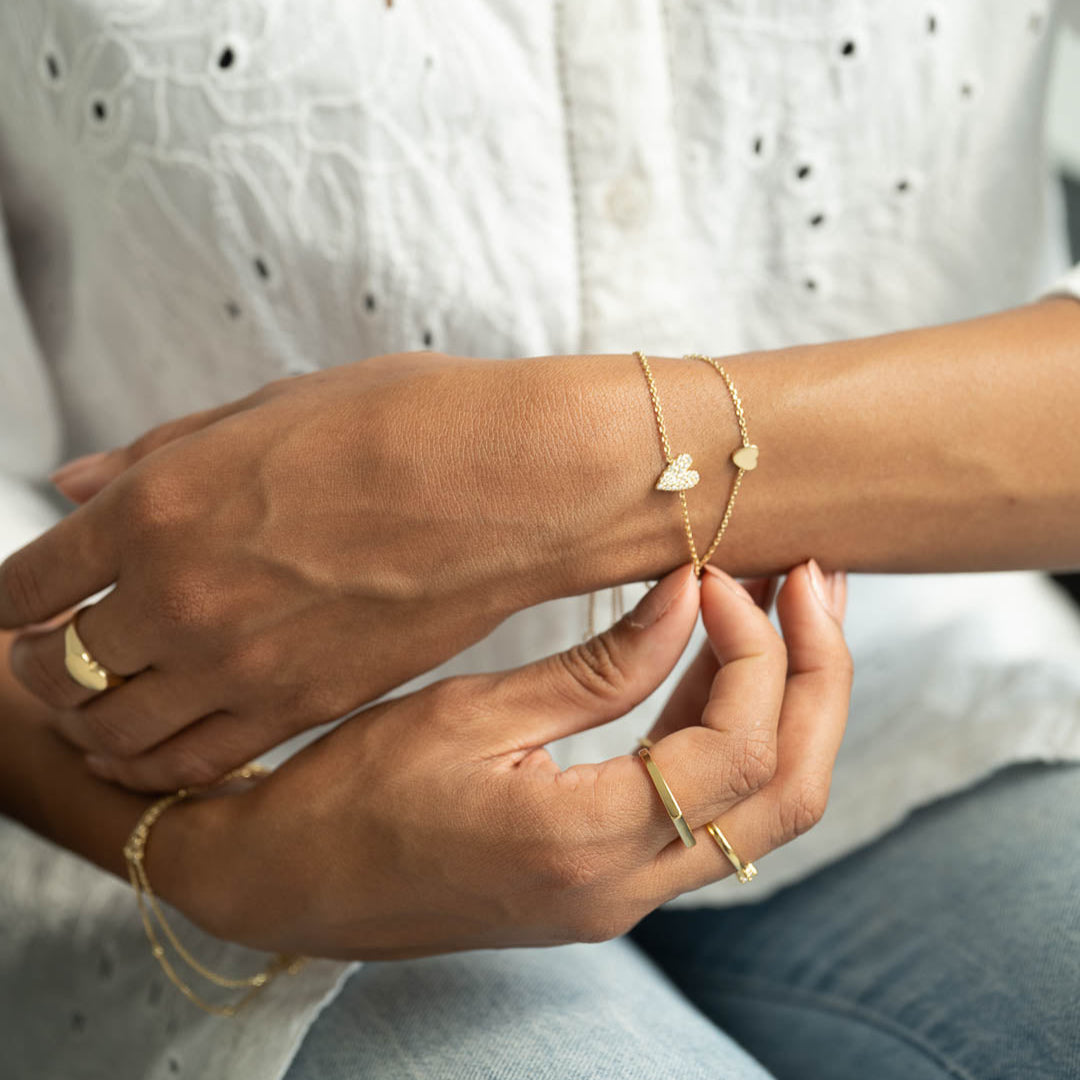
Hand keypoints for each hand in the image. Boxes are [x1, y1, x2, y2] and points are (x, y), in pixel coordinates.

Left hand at [0, 352, 646, 790]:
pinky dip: (153, 765)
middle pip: (58, 667)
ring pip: (114, 730)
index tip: (23, 603)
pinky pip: (193, 763)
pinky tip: (155, 747)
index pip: (26, 581)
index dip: (9, 599)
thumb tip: (75, 485)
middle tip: (51, 652)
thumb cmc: (404, 424)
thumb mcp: (267, 408)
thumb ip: (159, 456)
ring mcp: (241, 664)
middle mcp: (180, 597)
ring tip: (99, 704)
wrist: (511, 483)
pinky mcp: (303, 708)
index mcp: (157, 507)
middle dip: (38, 662)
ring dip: (88, 720)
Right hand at [159, 562, 848, 960]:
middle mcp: (624, 889)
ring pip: (763, 810)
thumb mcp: (470, 714)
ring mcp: (622, 895)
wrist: (289, 883)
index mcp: (585, 844)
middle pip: (788, 792)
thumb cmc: (353, 794)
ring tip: (788, 607)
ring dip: (789, 705)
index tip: (713, 570)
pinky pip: (708, 812)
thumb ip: (598, 666)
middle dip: (819, 677)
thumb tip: (686, 595)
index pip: (735, 748)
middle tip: (814, 580)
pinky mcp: (606, 881)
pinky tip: (719, 665)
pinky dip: (731, 734)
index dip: (750, 647)